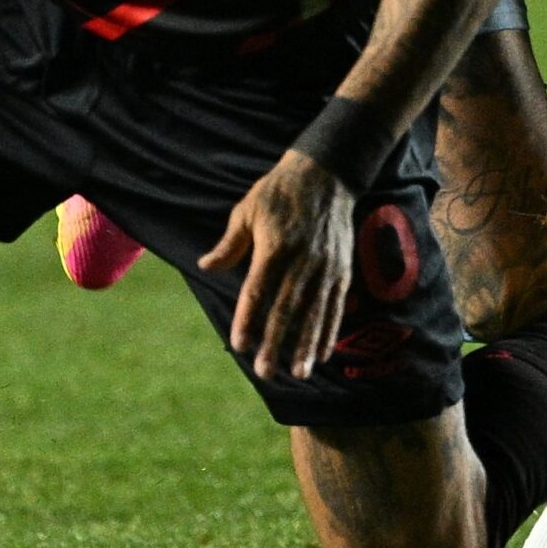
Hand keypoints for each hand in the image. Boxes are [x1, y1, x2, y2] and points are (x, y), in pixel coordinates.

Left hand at [198, 150, 356, 380]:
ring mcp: (325, 266)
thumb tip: (205, 265)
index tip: (239, 345)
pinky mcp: (342, 268)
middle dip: (276, 343)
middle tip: (265, 372)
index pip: (258, 291)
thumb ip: (229, 243)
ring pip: (315, 313)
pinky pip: (335, 306)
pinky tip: (322, 354)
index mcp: (275, 247)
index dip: (247, 320)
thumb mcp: (247, 210)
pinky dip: (329, 331)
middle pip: (287, 309)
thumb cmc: (279, 192)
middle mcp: (303, 260)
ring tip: (299, 373)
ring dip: (306, 345)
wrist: (326, 174)